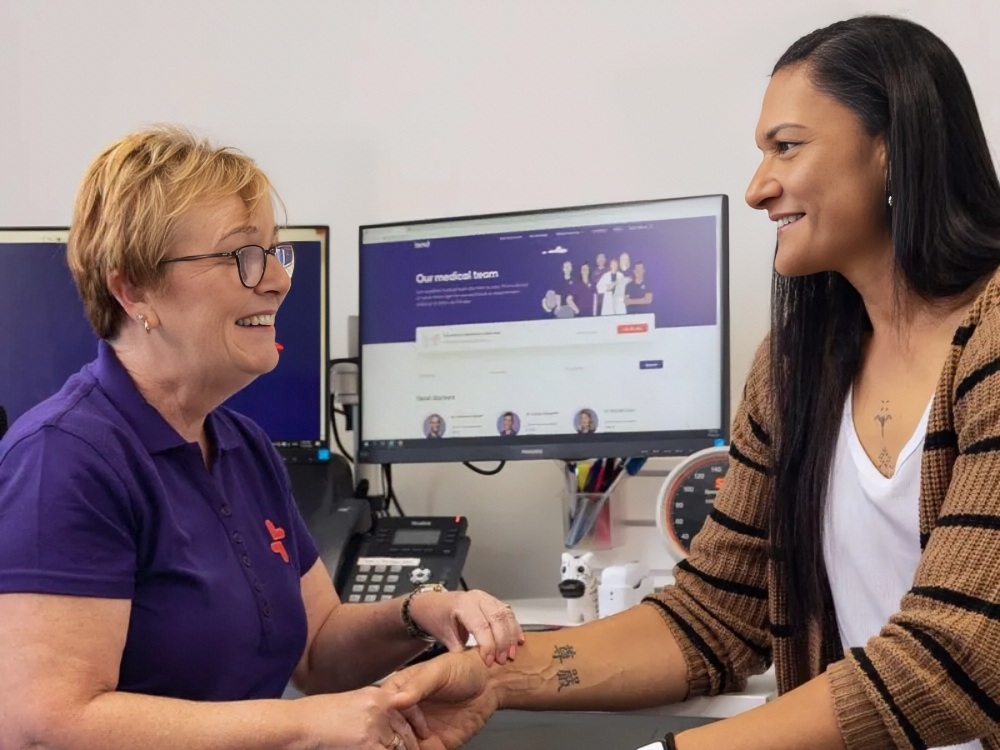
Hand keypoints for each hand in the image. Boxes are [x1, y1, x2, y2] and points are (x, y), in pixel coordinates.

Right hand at [293, 686, 428, 749]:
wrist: (299, 723)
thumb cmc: (320, 715)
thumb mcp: (353, 703)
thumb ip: (373, 710)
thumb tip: (387, 721)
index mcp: (377, 695)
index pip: (409, 707)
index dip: (418, 723)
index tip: (424, 733)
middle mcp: (380, 707)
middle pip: (405, 731)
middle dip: (412, 746)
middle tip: (420, 749)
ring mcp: (374, 725)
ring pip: (399, 746)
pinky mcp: (367, 743)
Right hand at [382, 650, 498, 749]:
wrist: (490, 683)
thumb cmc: (463, 667)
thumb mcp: (439, 671)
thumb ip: (418, 685)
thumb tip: (396, 699)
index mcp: (402, 690)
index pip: (381, 709)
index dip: (381, 720)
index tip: (386, 728)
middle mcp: (407, 712)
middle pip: (388, 733)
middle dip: (391, 742)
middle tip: (400, 743)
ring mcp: (420, 730)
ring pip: (402, 747)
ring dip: (403, 749)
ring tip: (415, 745)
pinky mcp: (436, 744)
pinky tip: (425, 749)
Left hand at [409, 588, 523, 664]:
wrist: (431, 603)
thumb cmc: (436, 618)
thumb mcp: (444, 636)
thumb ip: (460, 651)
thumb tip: (474, 667)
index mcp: (463, 605)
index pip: (481, 626)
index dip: (488, 646)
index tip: (489, 662)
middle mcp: (477, 598)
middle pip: (497, 619)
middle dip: (502, 642)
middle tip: (503, 660)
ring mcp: (486, 598)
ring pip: (505, 615)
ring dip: (511, 635)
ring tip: (511, 654)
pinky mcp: (492, 601)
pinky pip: (507, 613)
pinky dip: (514, 627)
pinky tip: (518, 640)